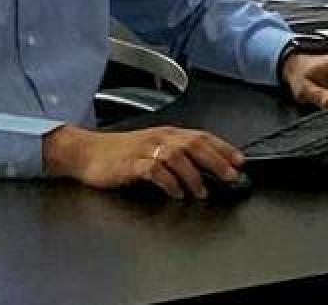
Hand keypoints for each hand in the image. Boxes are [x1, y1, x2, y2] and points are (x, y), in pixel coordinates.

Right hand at [43, 125, 242, 199]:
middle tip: (231, 176)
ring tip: (202, 192)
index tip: (240, 161)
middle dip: (216, 160)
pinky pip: (154, 170)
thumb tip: (205, 169)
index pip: (201, 136)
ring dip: (194, 174)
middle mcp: (159, 138)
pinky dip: (169, 182)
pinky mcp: (131, 164)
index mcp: (167, 134)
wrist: (86, 153)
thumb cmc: (120, 153)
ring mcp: (145, 149)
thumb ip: (176, 157)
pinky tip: (176, 193)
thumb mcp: (152, 149)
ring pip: (177, 155)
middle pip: (194, 144)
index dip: (223, 147)